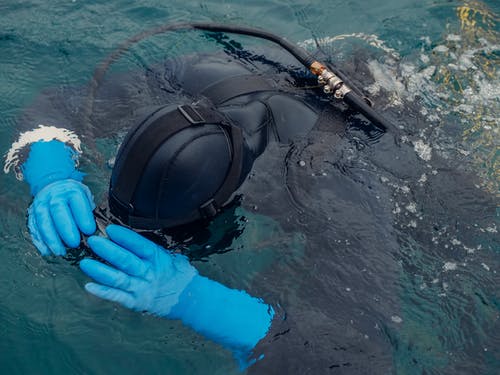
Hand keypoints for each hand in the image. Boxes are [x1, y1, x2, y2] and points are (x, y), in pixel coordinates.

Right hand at [28, 179, 95, 255]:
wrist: (53, 186)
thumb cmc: (74, 197)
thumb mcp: (86, 197)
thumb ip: (89, 211)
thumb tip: (96, 230)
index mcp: (70, 191)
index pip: (76, 200)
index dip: (83, 216)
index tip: (90, 231)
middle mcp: (53, 196)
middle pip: (58, 211)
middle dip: (66, 229)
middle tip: (74, 243)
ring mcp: (41, 205)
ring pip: (43, 221)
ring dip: (51, 238)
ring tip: (60, 251)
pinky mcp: (32, 215)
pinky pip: (34, 228)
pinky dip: (40, 241)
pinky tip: (47, 251)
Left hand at [80, 225, 196, 316]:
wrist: (190, 299)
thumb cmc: (179, 274)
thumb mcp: (171, 256)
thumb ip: (151, 249)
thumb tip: (130, 238)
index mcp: (157, 258)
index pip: (140, 245)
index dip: (125, 237)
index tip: (110, 229)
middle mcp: (149, 272)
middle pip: (126, 261)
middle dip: (108, 251)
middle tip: (93, 241)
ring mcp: (141, 288)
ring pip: (118, 279)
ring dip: (100, 271)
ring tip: (85, 263)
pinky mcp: (136, 302)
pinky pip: (117, 297)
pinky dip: (103, 292)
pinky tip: (89, 286)